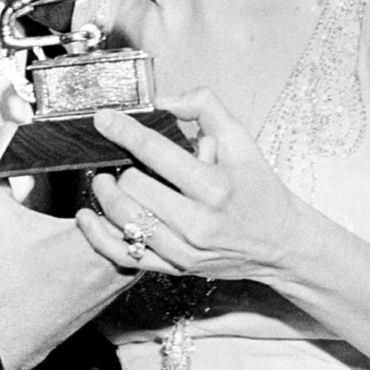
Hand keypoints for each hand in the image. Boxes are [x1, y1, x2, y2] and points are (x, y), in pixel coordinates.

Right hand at [0, 124, 136, 369]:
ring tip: (134, 171)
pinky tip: (124, 205)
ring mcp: (126, 274)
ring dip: (145, 200)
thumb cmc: (5, 281)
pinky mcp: (126, 282)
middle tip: (138, 147)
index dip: (130, 159)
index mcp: (92, 240)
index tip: (119, 141)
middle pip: (149, 204)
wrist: (10, 334)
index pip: (133, 189)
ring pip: (152, 225)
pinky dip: (139, 223)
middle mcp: (118, 260)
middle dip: (144, 175)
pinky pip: (146, 244)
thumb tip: (11, 128)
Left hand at [76, 89, 303, 282]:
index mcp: (215, 186)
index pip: (156, 152)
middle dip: (119, 167)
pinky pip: (123, 255)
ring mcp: (185, 250)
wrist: (279, 242)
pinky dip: (98, 234)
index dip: (124, 131)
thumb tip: (165, 100)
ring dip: (106, 195)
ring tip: (105, 179)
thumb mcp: (241, 139)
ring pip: (123, 219)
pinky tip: (89, 215)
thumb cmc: (258, 187)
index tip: (104, 119)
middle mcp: (199, 222)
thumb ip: (205, 107)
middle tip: (117, 158)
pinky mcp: (175, 268)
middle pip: (132, 187)